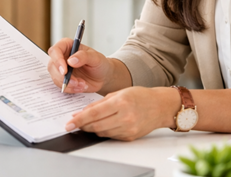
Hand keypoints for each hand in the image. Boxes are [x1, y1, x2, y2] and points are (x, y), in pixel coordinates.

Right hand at [47, 39, 113, 93]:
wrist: (103, 77)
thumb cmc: (99, 63)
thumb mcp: (96, 58)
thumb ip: (84, 56)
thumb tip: (71, 60)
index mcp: (67, 46)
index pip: (55, 50)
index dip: (57, 60)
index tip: (65, 71)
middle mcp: (61, 57)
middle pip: (52, 66)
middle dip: (63, 76)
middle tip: (76, 82)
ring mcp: (61, 69)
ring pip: (55, 78)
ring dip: (69, 84)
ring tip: (83, 84)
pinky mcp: (63, 80)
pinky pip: (61, 86)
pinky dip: (71, 89)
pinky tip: (81, 87)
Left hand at [65, 86, 179, 140]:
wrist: (160, 106)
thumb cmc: (140, 96)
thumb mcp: (118, 93)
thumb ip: (99, 103)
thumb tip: (81, 113)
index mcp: (121, 103)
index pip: (94, 113)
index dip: (79, 120)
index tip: (69, 123)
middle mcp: (125, 117)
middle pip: (96, 126)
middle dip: (82, 126)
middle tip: (73, 124)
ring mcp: (128, 129)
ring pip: (102, 133)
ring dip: (92, 129)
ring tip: (86, 123)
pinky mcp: (130, 137)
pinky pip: (111, 136)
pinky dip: (103, 131)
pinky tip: (101, 125)